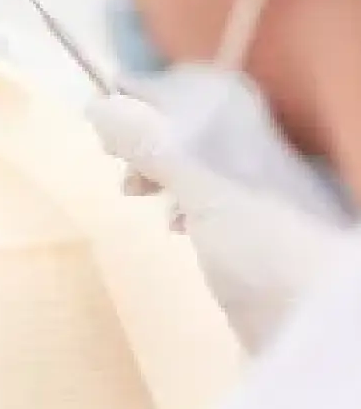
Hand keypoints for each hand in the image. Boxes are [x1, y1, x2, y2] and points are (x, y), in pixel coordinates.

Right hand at [86, 84, 348, 349]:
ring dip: (157, 169)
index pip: (190, 87)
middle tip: (111, 153)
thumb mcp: (201, 189)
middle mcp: (251, 155)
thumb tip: (98, 104)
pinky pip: (205, 199)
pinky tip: (171, 224)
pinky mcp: (248, 234)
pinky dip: (179, 202)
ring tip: (133, 191)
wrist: (318, 327)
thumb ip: (152, 144)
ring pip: (194, 162)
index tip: (100, 102)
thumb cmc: (264, 247)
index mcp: (244, 133)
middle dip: (145, 134)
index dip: (145, 90)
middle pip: (189, 123)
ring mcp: (251, 195)